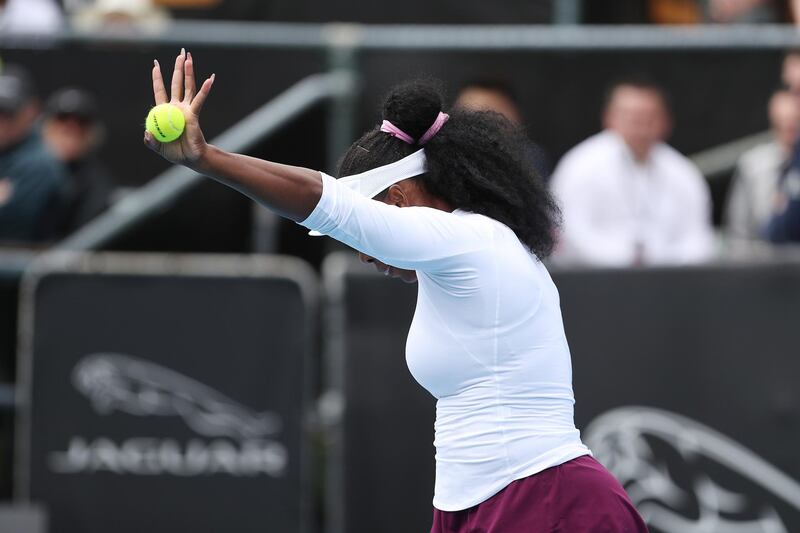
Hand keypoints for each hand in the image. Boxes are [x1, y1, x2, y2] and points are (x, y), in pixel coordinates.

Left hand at [144, 49, 213, 164]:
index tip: (156, 65)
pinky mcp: (194, 114)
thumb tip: (146, 133)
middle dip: (177, 68)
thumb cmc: (175, 152)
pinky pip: (199, 100)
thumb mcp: (158, 146)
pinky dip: (204, 90)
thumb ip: (150, 141)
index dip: (158, 78)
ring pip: (187, 87)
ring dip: (188, 72)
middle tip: (181, 53)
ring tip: (189, 57)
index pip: (161, 91)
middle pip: (176, 83)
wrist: (191, 158)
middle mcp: (177, 107)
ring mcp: (187, 109)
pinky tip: (210, 79)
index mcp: (165, 112)